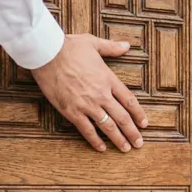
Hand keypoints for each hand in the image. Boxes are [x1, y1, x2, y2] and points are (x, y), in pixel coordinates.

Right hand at [32, 34, 147, 151]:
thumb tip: (126, 45)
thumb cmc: (68, 47)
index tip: (144, 123)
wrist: (47, 54)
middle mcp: (101, 94)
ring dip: (119, 139)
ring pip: (108, 127)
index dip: (139, 114)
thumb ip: (111, 48)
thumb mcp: (93, 43)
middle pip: (122, 118)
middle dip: (132, 132)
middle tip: (139, 143)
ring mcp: (87, 105)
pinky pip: (87, 130)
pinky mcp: (72, 112)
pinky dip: (95, 141)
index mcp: (108, 79)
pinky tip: (102, 148)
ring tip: (126, 149)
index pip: (129, 100)